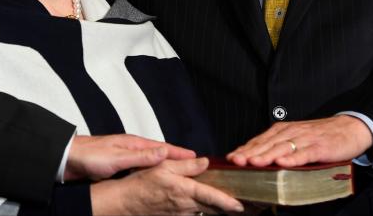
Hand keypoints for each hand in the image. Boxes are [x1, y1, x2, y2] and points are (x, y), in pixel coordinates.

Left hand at [65, 134, 194, 181]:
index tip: (197, 157)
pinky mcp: (118, 166)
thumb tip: (164, 151)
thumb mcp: (117, 158)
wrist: (67, 160)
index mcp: (134, 144)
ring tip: (180, 172)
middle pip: (160, 154)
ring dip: (166, 166)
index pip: (163, 148)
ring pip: (151, 162)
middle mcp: (132, 148)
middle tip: (195, 165)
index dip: (180, 153)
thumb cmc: (89, 157)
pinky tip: (154, 178)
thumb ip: (141, 156)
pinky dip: (152, 172)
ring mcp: (125, 157)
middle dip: (177, 159)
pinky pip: (141, 169)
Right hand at [91, 158, 243, 214]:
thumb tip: (204, 162)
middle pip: (214, 209)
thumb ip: (186, 165)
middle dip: (231, 208)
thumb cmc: (140, 185)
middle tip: (248, 206)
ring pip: (206, 212)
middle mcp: (186, 207)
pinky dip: (205, 209)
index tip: (242, 205)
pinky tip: (210, 205)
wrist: (124, 204)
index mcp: (184, 191)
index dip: (229, 203)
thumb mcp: (163, 167)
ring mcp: (181, 214)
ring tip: (233, 205)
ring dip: (219, 209)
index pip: (212, 198)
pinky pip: (194, 213)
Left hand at [226, 115, 372, 167]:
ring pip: (282, 148)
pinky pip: (304, 154)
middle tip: (235, 160)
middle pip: (267, 144)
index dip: (245, 148)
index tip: (230, 158)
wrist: (349, 128)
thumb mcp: (296, 139)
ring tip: (252, 162)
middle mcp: (291, 132)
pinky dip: (292, 159)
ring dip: (266, 155)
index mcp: (283, 130)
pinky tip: (282, 163)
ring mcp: (305, 139)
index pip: (260, 140)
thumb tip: (258, 160)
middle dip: (249, 152)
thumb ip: (280, 147)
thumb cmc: (320, 137)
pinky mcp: (319, 147)